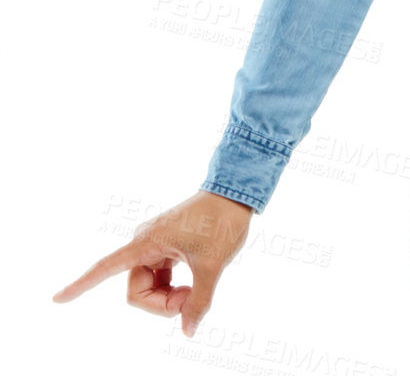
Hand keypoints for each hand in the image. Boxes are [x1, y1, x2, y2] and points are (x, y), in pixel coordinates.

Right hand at [52, 190, 252, 338]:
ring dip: (168, 297)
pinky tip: (190, 287)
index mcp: (147, 242)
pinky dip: (173, 288)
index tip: (56, 299)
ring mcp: (156, 246)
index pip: (105, 267)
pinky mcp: (167, 247)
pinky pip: (160, 278)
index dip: (80, 285)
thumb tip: (188, 331)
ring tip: (195, 290)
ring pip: (149, 287)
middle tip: (190, 301)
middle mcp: (145, 243)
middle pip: (136, 291)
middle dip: (160, 304)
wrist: (237, 193)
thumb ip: (199, 300)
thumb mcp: (212, 265)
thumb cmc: (223, 222)